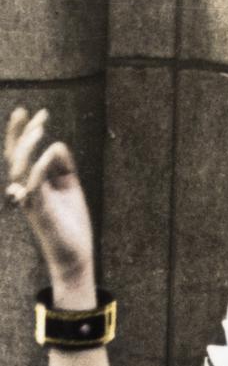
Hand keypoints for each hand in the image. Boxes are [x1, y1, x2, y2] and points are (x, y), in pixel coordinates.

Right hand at [5, 107, 95, 299]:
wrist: (74, 254)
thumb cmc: (70, 222)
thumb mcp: (70, 188)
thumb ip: (63, 167)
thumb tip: (57, 144)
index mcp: (32, 182)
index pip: (22, 153)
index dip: (24, 132)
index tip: (35, 112)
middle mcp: (25, 189)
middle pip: (15, 156)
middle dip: (23, 133)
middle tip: (37, 114)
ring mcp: (30, 201)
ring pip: (19, 169)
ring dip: (28, 147)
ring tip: (40, 129)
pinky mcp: (40, 212)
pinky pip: (34, 187)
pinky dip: (40, 168)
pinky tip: (49, 152)